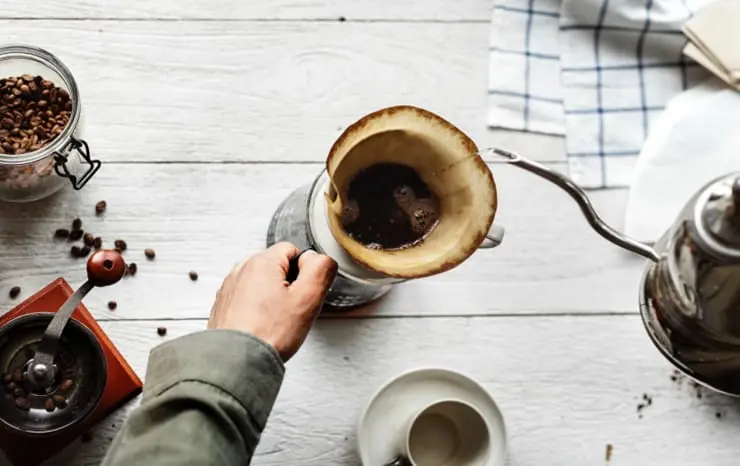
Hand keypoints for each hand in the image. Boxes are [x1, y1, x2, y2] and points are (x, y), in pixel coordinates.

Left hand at [208, 243, 337, 360]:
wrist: (235, 362)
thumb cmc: (268, 334)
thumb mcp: (308, 298)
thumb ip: (321, 269)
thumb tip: (319, 258)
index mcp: (262, 262)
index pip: (293, 251)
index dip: (305, 273)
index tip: (303, 294)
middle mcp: (241, 270)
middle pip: (277, 268)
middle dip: (288, 286)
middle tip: (292, 311)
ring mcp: (230, 288)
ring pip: (262, 284)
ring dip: (272, 299)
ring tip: (275, 322)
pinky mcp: (223, 306)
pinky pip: (247, 300)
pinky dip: (256, 310)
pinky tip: (261, 327)